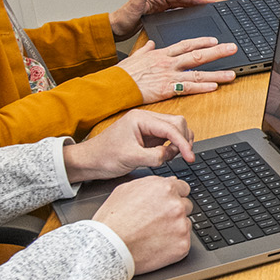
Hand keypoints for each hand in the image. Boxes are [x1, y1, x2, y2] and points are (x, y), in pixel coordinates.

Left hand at [62, 109, 196, 183]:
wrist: (90, 161)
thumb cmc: (104, 156)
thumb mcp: (130, 158)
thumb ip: (154, 156)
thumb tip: (171, 154)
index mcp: (140, 119)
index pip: (171, 127)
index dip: (183, 143)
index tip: (189, 157)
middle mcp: (146, 119)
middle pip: (177, 123)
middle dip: (183, 140)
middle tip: (183, 157)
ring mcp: (147, 127)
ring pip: (175, 129)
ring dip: (179, 143)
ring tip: (172, 157)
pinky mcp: (148, 136)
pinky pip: (168, 137)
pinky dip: (173, 146)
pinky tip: (167, 155)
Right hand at [90, 176, 196, 273]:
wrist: (108, 247)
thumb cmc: (113, 220)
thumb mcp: (126, 190)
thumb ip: (152, 184)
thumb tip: (168, 181)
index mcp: (165, 188)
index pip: (183, 188)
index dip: (174, 197)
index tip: (167, 204)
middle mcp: (177, 205)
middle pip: (186, 206)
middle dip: (175, 212)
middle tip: (157, 221)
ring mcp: (181, 226)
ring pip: (185, 224)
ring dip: (175, 228)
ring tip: (153, 235)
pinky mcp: (182, 245)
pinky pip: (184, 242)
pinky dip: (174, 245)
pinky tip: (157, 245)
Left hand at [110, 0, 214, 40]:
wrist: (115, 29)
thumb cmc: (123, 17)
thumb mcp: (134, 3)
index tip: (207, 1)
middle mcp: (159, 0)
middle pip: (183, 0)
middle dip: (197, 2)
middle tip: (211, 6)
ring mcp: (159, 8)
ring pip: (180, 7)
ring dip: (192, 8)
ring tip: (205, 11)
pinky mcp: (158, 16)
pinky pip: (176, 14)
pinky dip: (185, 15)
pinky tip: (191, 19)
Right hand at [118, 38, 238, 103]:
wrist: (115, 85)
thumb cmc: (123, 73)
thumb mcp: (134, 56)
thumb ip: (145, 49)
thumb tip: (151, 43)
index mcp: (161, 54)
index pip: (186, 44)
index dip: (202, 42)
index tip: (214, 40)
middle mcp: (168, 62)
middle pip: (197, 55)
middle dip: (217, 52)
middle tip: (233, 49)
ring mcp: (169, 75)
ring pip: (198, 73)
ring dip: (217, 73)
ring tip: (232, 74)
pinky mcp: (167, 89)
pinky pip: (188, 87)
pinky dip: (202, 87)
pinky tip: (214, 86)